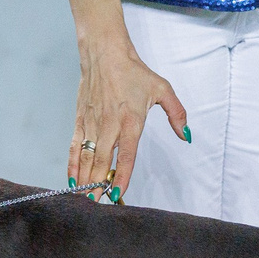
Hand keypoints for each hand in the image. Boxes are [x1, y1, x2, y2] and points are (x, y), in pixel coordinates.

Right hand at [69, 39, 187, 203]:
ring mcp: (92, 123)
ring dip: (84, 179)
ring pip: (86, 157)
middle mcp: (109, 125)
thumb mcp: (162, 89)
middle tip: (96, 205)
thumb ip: (176, 114)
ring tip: (83, 198)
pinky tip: (71, 179)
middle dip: (98, 185)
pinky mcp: (80, 119)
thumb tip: (187, 135)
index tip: (117, 194)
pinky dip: (72, 164)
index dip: (121, 177)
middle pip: (101, 162)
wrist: (104, 52)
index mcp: (131, 121)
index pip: (125, 156)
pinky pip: (75, 146)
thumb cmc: (133, 71)